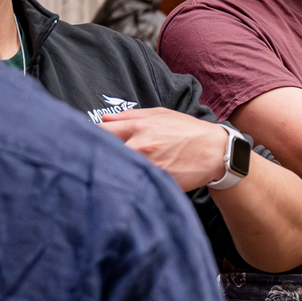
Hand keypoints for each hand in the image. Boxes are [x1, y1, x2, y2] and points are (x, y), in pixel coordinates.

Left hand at [99, 107, 227, 190]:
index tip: (86, 141)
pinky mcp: (157, 183)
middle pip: (103, 153)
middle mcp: (140, 146)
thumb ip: (129, 116)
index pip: (100, 131)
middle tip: (91, 160)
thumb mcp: (160, 114)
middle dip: (95, 156)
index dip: (89, 137)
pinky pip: (133, 186)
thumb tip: (104, 118)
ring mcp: (148, 167)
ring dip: (111, 173)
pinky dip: (127, 186)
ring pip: (116, 173)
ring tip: (109, 174)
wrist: (215, 152)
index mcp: (139, 127)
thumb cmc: (188, 131)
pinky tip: (127, 185)